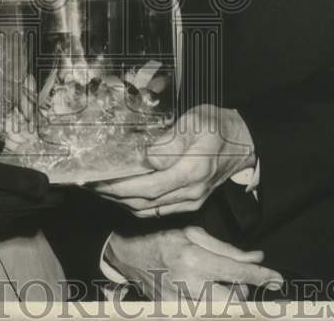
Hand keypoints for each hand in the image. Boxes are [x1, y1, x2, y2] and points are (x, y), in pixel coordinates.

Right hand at [0, 129, 59, 243]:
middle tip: (58, 199)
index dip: (29, 183)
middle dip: (35, 202)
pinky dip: (6, 224)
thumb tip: (3, 146)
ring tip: (45, 208)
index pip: (6, 179)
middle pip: (8, 203)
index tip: (47, 183)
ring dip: (24, 214)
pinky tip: (20, 218)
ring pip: (1, 219)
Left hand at [91, 105, 254, 216]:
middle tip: (89, 185)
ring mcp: (190, 201)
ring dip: (121, 203)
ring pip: (148, 210)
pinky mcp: (189, 203)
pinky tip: (121, 194)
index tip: (98, 180)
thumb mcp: (194, 122)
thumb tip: (144, 156)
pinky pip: (157, 211)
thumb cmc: (218, 127)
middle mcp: (190, 192)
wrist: (244, 142)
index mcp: (192, 171)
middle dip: (113, 196)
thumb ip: (168, 140)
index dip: (120, 187)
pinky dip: (136, 205)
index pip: (148, 187)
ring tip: (100, 189)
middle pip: (144, 203)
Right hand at [105, 226, 281, 300]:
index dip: (261, 276)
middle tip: (235, 280)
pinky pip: (202, 314)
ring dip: (226, 300)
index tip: (276, 279)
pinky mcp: (173, 313)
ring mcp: (180, 303)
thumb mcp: (194, 234)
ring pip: (219, 312)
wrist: (130, 256)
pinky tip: (202, 292)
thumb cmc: (162, 240)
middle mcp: (188, 284)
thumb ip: (227, 249)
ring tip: (215, 284)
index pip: (237, 271)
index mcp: (194, 258)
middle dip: (241, 293)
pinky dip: (210, 305)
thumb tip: (255, 258)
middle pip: (232, 302)